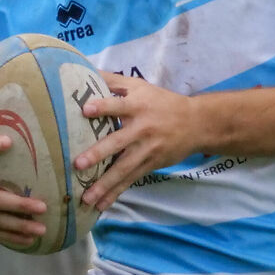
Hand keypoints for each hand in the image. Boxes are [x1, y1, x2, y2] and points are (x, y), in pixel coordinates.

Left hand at [75, 72, 204, 211]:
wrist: (196, 124)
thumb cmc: (161, 102)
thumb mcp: (140, 86)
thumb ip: (113, 80)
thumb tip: (84, 69)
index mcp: (138, 106)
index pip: (118, 105)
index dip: (103, 107)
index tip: (86, 110)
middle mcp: (142, 129)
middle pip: (118, 142)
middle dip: (98, 154)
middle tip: (78, 164)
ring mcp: (147, 150)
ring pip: (124, 168)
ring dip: (105, 184)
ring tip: (86, 198)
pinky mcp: (150, 165)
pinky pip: (131, 180)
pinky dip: (116, 193)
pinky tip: (101, 205)